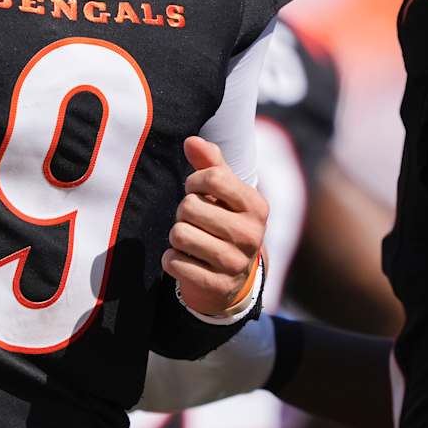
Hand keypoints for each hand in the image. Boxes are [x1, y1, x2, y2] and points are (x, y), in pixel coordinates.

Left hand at [162, 136, 267, 316]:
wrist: (233, 276)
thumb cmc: (224, 220)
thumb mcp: (223, 190)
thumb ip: (210, 163)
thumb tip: (191, 141)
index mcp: (256, 206)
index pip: (212, 178)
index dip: (194, 182)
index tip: (196, 190)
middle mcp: (251, 235)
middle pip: (189, 207)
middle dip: (183, 212)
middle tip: (194, 221)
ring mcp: (236, 263)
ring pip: (179, 235)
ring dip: (176, 236)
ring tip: (190, 240)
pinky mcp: (217, 286)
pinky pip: (174, 263)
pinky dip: (171, 259)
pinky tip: (186, 260)